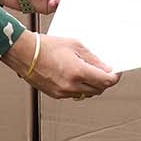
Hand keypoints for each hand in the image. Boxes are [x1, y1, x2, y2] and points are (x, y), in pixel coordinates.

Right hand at [3, 32, 119, 99]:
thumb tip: (104, 67)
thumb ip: (92, 58)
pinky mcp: (55, 95)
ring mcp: (62, 92)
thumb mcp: (74, 45)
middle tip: (104, 71)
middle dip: (104, 81)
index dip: (115, 77)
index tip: (116, 72)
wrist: (24, 52)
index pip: (106, 81)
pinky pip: (74, 94)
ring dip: (92, 85)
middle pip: (99, 90)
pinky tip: (76, 76)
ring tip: (89, 72)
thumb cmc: (45, 46)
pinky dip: (79, 87)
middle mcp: (71, 86)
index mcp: (78, 72)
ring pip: (87, 94)